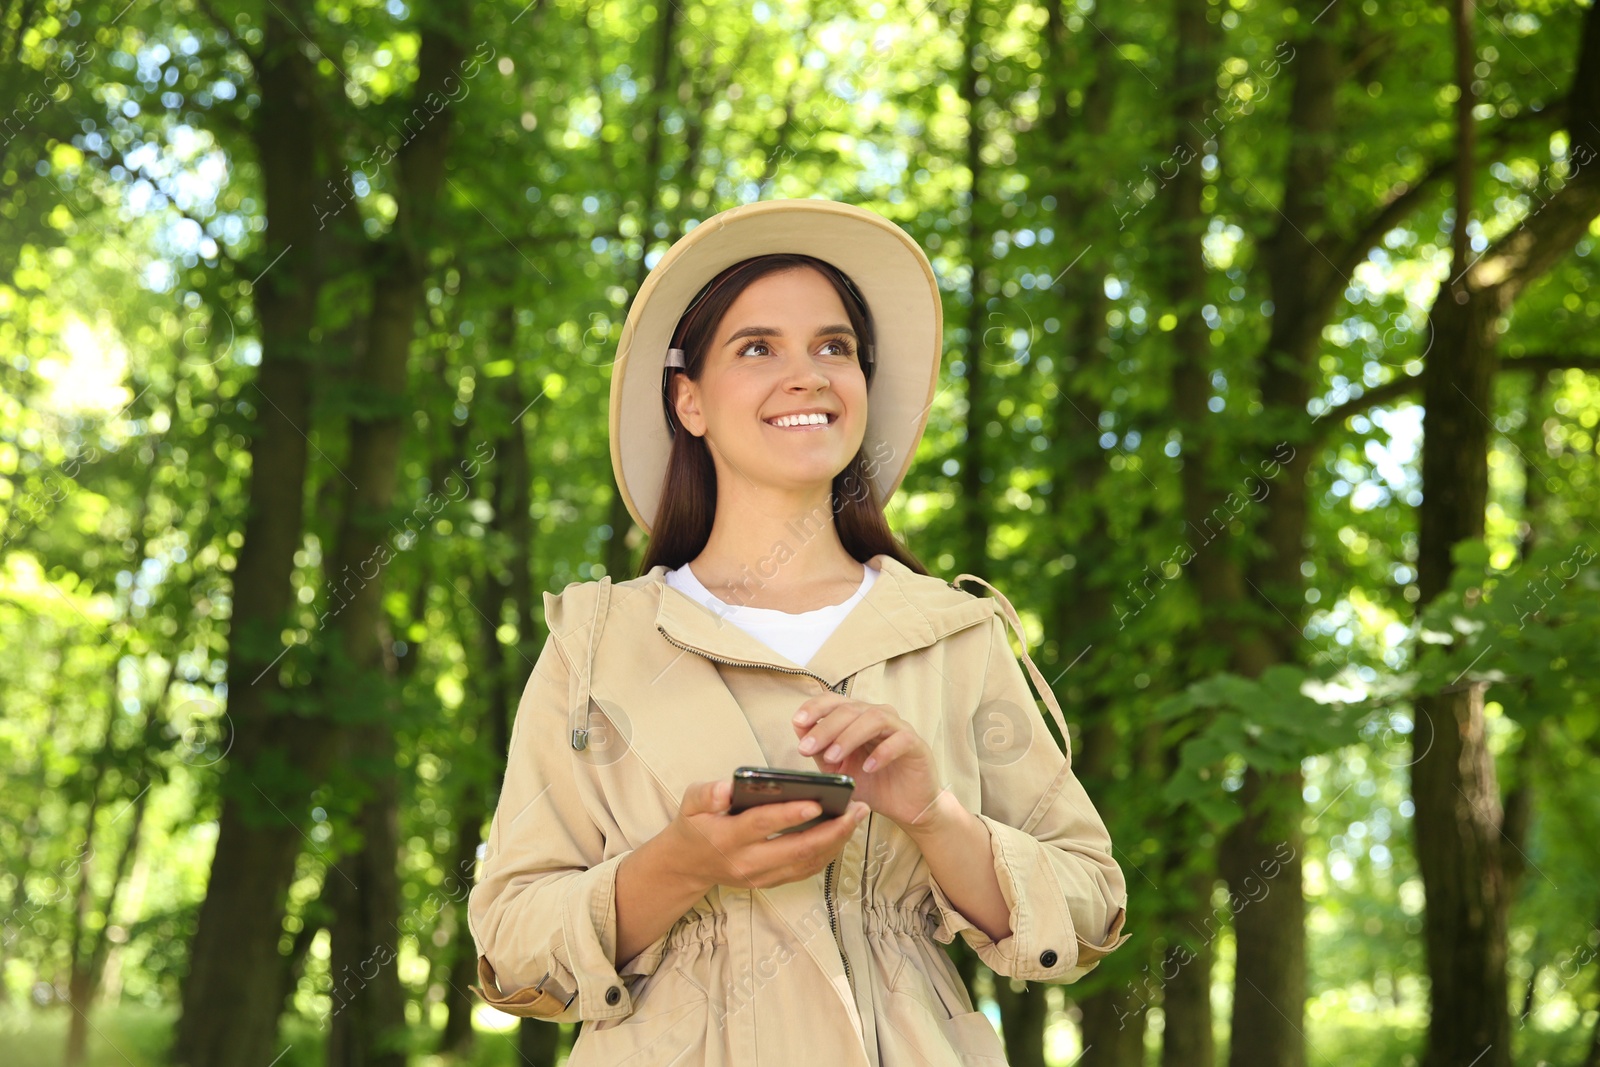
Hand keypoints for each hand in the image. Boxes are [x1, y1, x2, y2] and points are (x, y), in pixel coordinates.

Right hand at [662, 779, 868, 892]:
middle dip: (831, 830)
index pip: (761, 825)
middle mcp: (747, 862)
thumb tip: (726, 787)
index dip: (789, 815)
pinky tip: (843, 833)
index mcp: (726, 838)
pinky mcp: (771, 883)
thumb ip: (707, 793)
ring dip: (836, 841)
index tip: (816, 802)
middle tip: (856, 809)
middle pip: (795, 849)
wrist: (687, 865)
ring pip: (807, 863)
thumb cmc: (694, 825)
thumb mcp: (690, 803)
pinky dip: (828, 852)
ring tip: (857, 817)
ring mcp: (761, 877)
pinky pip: (805, 870)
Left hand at [791, 694, 943, 831]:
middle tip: (807, 747)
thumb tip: (800, 728)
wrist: (906, 806)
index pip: (835, 701)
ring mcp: (899, 728)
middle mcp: (878, 716)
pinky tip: (868, 767)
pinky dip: (882, 752)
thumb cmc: (872, 783)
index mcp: (858, 717)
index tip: (797, 722)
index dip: (815, 707)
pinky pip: (900, 740)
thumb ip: (821, 749)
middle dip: (825, 727)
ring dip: (849, 736)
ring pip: (874, 718)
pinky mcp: (916, 745)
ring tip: (833, 757)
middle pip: (850, 709)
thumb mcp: (839, 768)